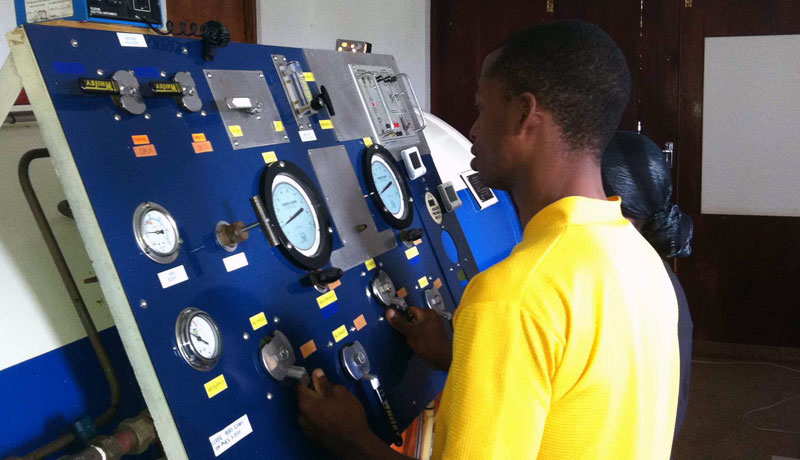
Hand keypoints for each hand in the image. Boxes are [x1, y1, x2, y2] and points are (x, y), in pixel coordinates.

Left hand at [297, 369, 412, 459]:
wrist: (355, 442)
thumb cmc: (348, 414)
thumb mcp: (340, 393)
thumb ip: (325, 383)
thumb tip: (316, 373)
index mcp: (306, 404)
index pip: (299, 387)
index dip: (307, 379)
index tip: (316, 378)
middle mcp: (301, 417)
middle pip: (303, 400)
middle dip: (313, 395)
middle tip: (328, 394)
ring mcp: (306, 429)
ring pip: (308, 412)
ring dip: (316, 407)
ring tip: (331, 407)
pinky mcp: (313, 438)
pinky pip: (312, 422)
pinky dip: (318, 418)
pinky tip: (331, 418)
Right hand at [386, 307, 451, 370]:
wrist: (441, 358)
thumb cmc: (426, 343)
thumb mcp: (410, 332)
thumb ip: (399, 322)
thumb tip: (389, 311)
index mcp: (428, 313)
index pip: (410, 309)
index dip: (403, 316)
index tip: (397, 323)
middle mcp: (433, 316)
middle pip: (414, 317)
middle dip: (408, 324)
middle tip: (403, 332)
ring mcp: (435, 325)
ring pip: (418, 325)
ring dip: (413, 330)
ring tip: (410, 338)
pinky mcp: (435, 334)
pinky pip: (423, 331)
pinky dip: (419, 334)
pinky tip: (416, 341)